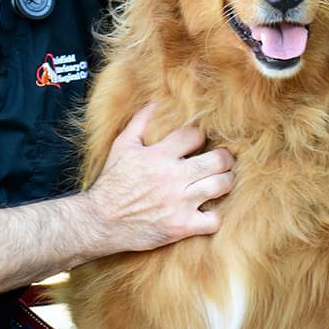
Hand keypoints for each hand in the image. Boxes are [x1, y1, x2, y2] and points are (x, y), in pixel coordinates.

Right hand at [86, 104, 234, 253]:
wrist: (101, 220)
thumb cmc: (112, 182)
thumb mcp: (122, 146)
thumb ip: (140, 122)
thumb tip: (155, 102)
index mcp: (159, 155)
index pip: (194, 135)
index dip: (200, 136)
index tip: (199, 142)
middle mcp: (173, 177)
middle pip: (217, 160)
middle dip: (225, 158)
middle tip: (223, 159)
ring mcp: (180, 203)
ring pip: (221, 186)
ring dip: (226, 181)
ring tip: (223, 179)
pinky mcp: (182, 226)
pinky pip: (214, 220)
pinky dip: (216, 215)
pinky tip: (210, 210)